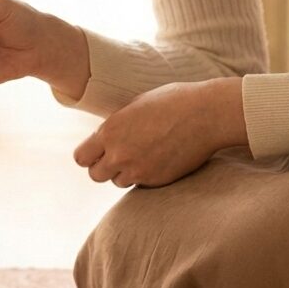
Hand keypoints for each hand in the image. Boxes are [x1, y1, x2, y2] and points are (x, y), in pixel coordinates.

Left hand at [74, 77, 245, 186]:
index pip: (81, 158)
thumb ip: (115, 125)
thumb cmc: (172, 102)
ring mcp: (139, 170)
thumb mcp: (134, 106)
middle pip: (96, 175)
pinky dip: (145, 176)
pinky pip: (141, 185)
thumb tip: (105, 137)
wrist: (207, 115)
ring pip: (118, 181)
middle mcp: (120, 154)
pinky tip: (158, 159)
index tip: (98, 151)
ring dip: (125, 172)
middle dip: (104, 167)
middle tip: (119, 156)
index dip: (89, 155)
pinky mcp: (158, 180)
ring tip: (142, 154)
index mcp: (110, 131)